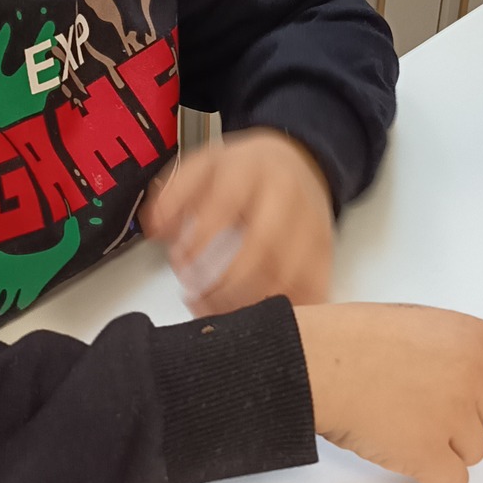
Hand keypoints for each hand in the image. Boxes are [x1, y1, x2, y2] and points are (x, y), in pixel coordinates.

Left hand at [141, 128, 333, 313]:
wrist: (298, 162)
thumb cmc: (244, 172)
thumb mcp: (202, 167)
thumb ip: (174, 195)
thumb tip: (156, 230)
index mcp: (250, 170)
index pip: (226, 206)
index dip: (200, 241)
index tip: (181, 262)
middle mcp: (286, 197)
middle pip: (262, 249)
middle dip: (224, 284)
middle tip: (198, 298)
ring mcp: (312, 226)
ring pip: (287, 277)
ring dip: (249, 305)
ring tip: (220, 312)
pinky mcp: (326, 253)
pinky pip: (313, 291)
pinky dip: (287, 313)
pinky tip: (260, 320)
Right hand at [295, 302, 482, 482]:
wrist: (317, 363)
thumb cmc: (348, 341)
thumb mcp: (411, 327)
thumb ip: (445, 353)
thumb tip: (448, 391)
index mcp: (468, 336)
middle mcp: (474, 375)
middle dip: (463, 417)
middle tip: (413, 403)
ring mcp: (456, 415)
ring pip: (471, 450)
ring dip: (439, 444)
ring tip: (394, 418)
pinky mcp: (434, 451)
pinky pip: (453, 479)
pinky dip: (429, 473)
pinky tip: (397, 448)